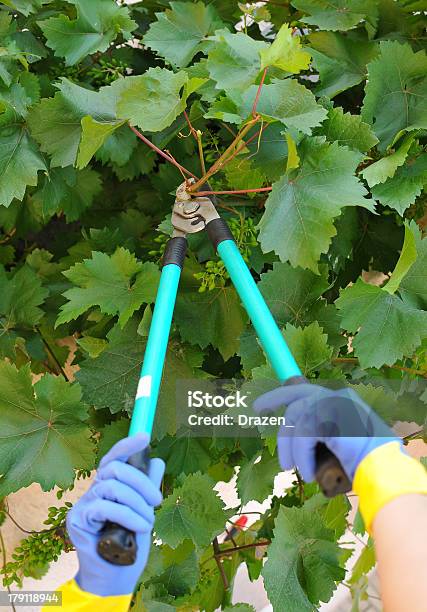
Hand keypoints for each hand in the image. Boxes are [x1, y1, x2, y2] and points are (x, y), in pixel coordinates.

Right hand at [66, 433, 164, 596]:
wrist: (116, 575)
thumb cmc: (129, 542)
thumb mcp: (143, 510)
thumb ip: (147, 487)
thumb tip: (157, 461)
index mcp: (108, 485)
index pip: (114, 458)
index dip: (127, 446)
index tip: (144, 436)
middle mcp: (94, 490)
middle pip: (115, 468)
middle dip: (141, 482)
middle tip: (157, 500)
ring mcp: (83, 504)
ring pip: (112, 486)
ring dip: (137, 503)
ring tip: (147, 522)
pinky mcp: (78, 520)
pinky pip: (106, 507)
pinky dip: (128, 515)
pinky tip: (140, 527)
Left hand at [253, 383, 398, 482]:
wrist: (385, 469)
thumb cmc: (367, 461)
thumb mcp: (343, 438)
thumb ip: (323, 431)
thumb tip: (298, 435)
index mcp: (342, 399)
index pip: (307, 390)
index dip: (282, 394)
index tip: (264, 402)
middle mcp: (337, 396)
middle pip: (296, 394)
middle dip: (274, 399)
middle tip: (257, 409)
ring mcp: (334, 404)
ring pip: (296, 420)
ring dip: (291, 447)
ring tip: (293, 468)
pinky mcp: (329, 417)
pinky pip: (303, 436)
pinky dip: (301, 456)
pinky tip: (308, 471)